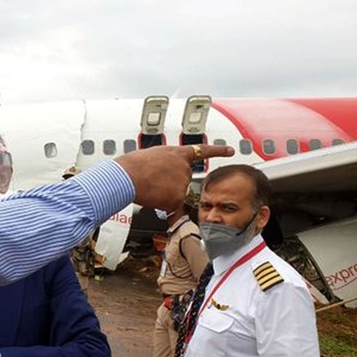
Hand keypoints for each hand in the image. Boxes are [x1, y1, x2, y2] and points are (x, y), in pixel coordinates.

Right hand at [114, 144, 233, 209]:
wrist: (127, 176)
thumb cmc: (132, 166)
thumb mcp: (150, 157)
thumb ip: (162, 164)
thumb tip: (160, 176)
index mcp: (177, 153)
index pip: (202, 151)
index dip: (218, 151)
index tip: (230, 150)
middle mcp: (183, 167)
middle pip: (182, 181)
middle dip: (169, 185)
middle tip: (152, 181)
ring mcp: (182, 182)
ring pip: (176, 195)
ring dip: (163, 194)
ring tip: (148, 186)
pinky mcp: (178, 197)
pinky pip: (171, 206)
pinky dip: (161, 204)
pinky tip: (151, 196)